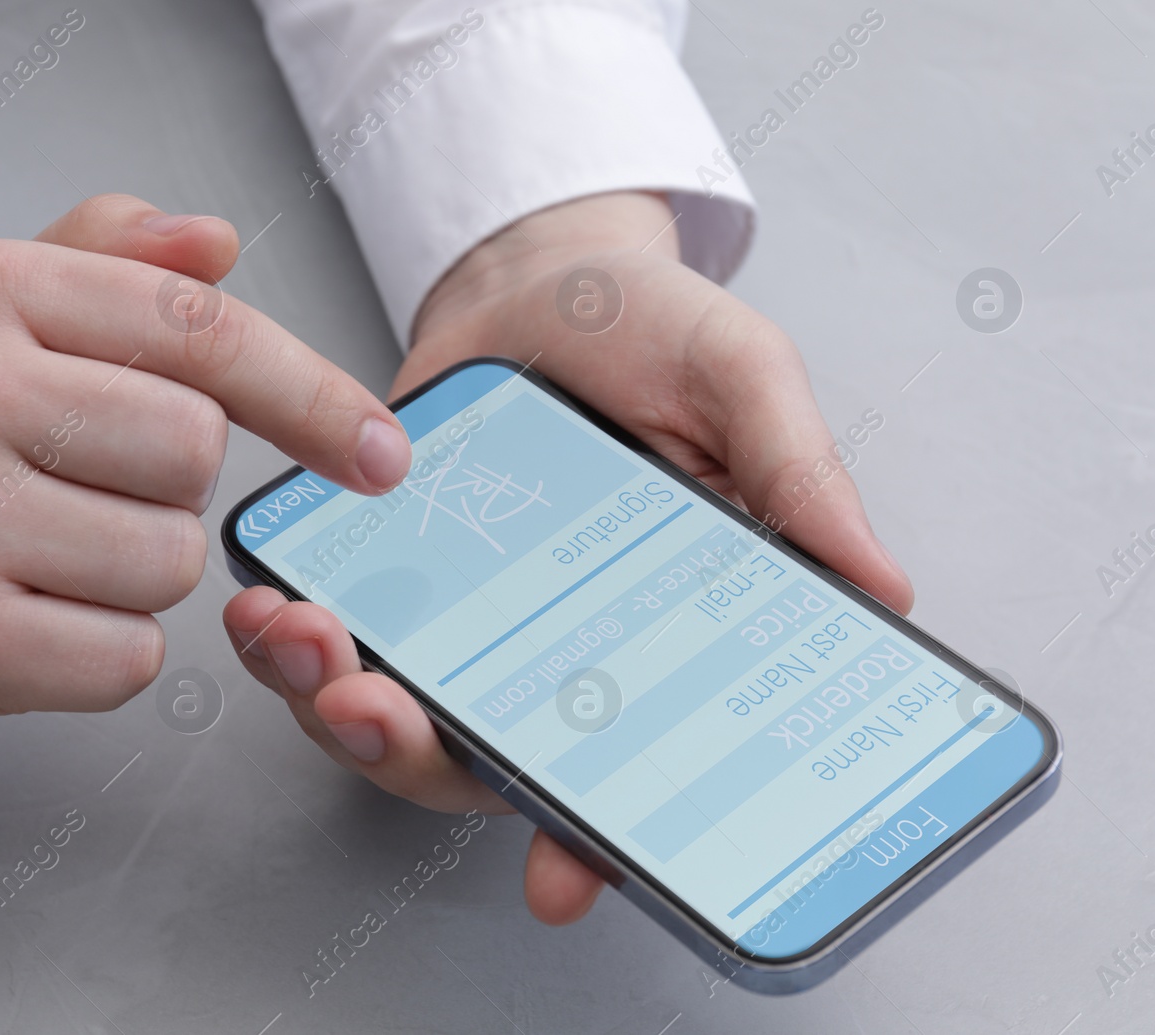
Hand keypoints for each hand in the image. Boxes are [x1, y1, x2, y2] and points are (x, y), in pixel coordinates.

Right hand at [0, 194, 410, 758]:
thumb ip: (107, 260)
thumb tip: (217, 239)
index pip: (202, 330)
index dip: (314, 395)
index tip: (380, 454)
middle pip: (197, 454)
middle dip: (167, 490)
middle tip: (75, 491)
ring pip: (170, 562)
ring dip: (132, 576)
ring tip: (38, 556)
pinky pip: (127, 656)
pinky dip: (101, 653)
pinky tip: (25, 622)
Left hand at [224, 191, 912, 923]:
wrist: (538, 274)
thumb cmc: (651, 330)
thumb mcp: (741, 376)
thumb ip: (795, 471)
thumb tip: (884, 588)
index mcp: (656, 634)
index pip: (632, 769)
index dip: (597, 838)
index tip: (561, 881)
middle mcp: (556, 653)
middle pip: (485, 761)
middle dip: (413, 756)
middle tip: (369, 709)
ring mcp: (467, 622)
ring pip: (394, 716)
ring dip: (331, 704)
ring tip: (299, 640)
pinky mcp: (392, 577)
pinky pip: (338, 641)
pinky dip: (290, 643)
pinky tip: (271, 603)